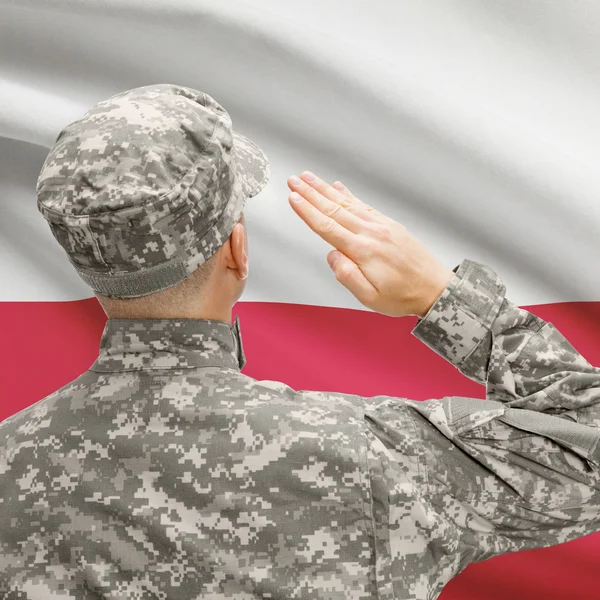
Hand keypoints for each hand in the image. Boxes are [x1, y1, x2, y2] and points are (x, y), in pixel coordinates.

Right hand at [287, 171, 454, 317]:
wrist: (435, 288)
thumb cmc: (403, 296)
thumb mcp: (370, 298)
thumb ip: (347, 276)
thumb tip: (331, 255)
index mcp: (363, 251)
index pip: (327, 227)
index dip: (307, 211)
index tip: (293, 198)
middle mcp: (371, 233)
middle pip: (333, 209)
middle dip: (311, 193)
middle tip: (294, 180)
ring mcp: (381, 226)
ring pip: (347, 203)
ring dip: (325, 189)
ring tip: (309, 178)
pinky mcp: (389, 224)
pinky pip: (364, 205)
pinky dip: (349, 195)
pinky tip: (339, 187)